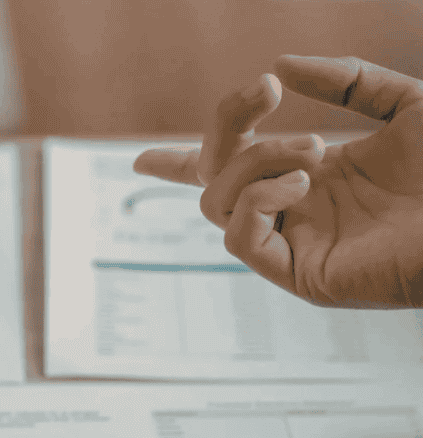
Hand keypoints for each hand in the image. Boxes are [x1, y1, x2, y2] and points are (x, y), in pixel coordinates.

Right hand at [134, 55, 422, 307]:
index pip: (231, 172)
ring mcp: (294, 244)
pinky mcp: (299, 274)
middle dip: (224, 126)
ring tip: (316, 149)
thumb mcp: (405, 104)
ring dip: (255, 161)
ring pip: (217, 201)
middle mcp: (294, 212)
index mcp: (313, 178)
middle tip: (262, 90)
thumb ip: (346, 80)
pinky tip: (303, 183)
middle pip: (211, 175)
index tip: (139, 161)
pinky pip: (239, 238)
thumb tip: (280, 65)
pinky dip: (257, 200)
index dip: (181, 163)